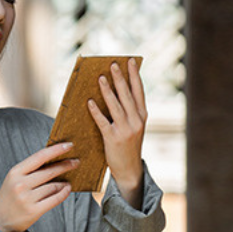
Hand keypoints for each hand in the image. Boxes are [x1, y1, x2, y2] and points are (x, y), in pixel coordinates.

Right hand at [0, 142, 78, 231]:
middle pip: (49, 171)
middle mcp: (20, 184)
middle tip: (76, 162)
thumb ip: (30, 170)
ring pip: (53, 186)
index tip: (69, 145)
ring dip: (64, 183)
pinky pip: (54, 199)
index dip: (56, 150)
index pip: (40, 157)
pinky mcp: (33, 211)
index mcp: (15, 172)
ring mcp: (27, 198)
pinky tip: (67, 189)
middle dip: (66, 165)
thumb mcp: (14, 179)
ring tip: (68, 182)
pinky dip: (63, 193)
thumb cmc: (10, 197)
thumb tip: (55, 160)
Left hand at [88, 58, 146, 205]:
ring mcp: (126, 130)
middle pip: (127, 95)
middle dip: (119, 78)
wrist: (129, 170)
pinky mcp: (113, 139)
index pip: (139, 91)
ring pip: (116, 106)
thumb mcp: (135, 127)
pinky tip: (90, 102)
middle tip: (113, 64)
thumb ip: (130, 111)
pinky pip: (103, 122)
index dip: (134, 75)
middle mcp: (136, 121)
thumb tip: (118, 91)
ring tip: (100, 78)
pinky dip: (96, 111)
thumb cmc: (129, 145)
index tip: (130, 61)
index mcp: (142, 116)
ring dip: (107, 90)